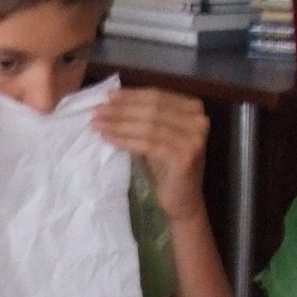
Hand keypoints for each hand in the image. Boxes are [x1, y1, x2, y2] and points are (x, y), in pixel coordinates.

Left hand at [95, 87, 209, 222]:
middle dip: (122, 109)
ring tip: (97, 124)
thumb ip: (145, 116)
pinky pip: (148, 144)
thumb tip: (112, 100)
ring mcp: (194, 139)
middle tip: (97, 111)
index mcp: (194, 109)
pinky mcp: (184, 157)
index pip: (157, 95)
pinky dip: (125, 140)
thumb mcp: (158, 135)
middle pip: (152, 108)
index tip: (108, 97)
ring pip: (148, 125)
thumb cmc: (167, 167)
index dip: (131, 95)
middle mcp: (199, 121)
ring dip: (119, 124)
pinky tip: (108, 138)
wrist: (183, 202)